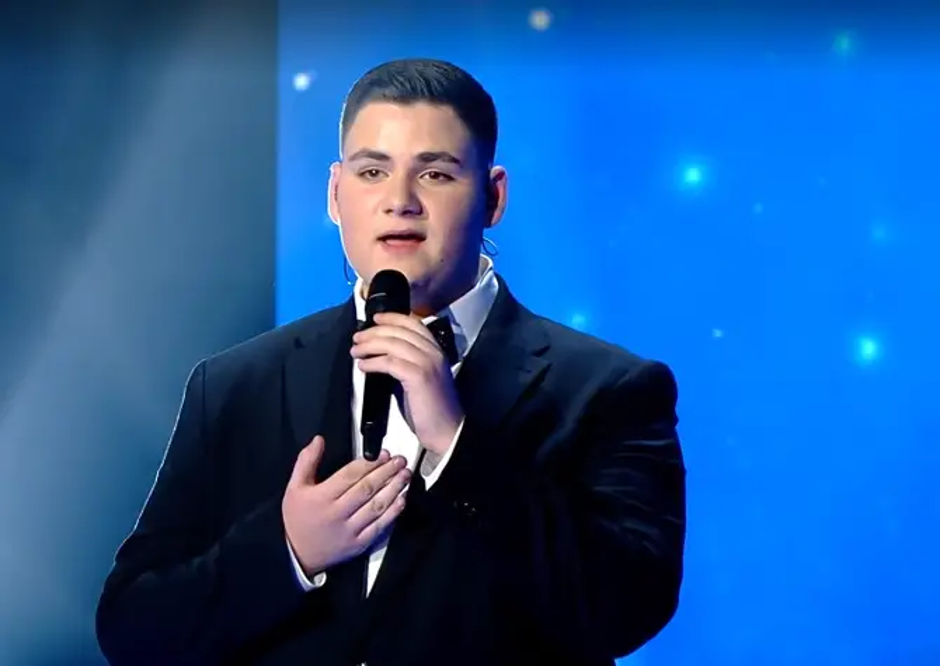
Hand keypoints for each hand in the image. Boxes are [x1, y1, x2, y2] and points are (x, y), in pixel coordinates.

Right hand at [282, 435, 410, 576]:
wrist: (296, 556)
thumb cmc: (297, 519)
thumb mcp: (294, 487)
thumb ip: (306, 461)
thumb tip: (319, 440)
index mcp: (321, 497)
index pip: (350, 475)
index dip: (370, 463)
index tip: (384, 454)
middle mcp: (336, 514)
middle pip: (366, 489)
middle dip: (386, 472)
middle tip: (400, 461)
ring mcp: (349, 531)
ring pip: (376, 506)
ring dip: (394, 489)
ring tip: (405, 476)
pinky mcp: (358, 544)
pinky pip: (379, 527)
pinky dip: (392, 513)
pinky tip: (401, 500)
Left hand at [351, 312, 462, 455]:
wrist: (448, 431)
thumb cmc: (432, 410)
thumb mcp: (420, 379)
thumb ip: (405, 363)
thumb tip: (380, 356)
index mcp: (436, 351)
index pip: (413, 324)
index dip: (392, 318)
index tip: (375, 319)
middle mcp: (434, 352)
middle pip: (400, 331)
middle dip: (374, 331)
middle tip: (357, 337)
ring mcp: (427, 363)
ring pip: (393, 343)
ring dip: (370, 344)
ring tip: (356, 350)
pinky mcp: (419, 376)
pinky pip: (390, 362)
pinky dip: (373, 362)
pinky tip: (364, 366)